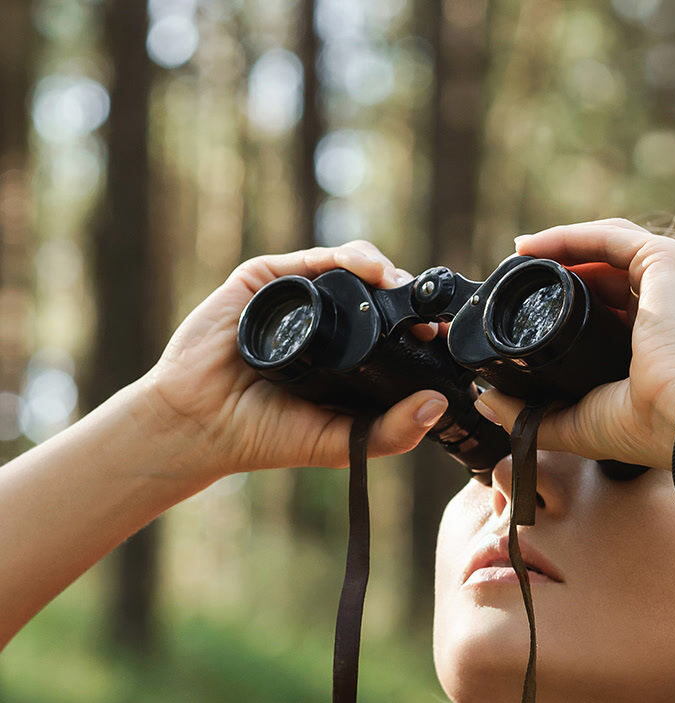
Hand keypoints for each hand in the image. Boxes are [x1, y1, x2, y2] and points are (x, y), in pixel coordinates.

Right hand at [141, 240, 447, 481]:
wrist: (200, 422)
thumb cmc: (263, 436)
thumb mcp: (339, 442)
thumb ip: (390, 433)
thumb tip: (439, 406)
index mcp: (345, 360)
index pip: (394, 334)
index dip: (423, 330)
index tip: (446, 338)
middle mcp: (325, 326)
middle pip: (379, 297)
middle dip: (410, 299)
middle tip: (432, 315)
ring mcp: (298, 300)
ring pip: (355, 271)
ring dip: (387, 274)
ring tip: (403, 290)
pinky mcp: (270, 278)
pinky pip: (319, 259)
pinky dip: (352, 259)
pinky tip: (373, 273)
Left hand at [474, 219, 674, 469]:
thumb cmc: (645, 428)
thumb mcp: (577, 422)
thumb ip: (532, 415)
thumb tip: (486, 401)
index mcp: (657, 339)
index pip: (607, 306)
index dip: (564, 302)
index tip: (522, 305)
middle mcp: (668, 303)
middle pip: (604, 273)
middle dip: (557, 271)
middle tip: (513, 278)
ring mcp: (672, 279)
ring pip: (606, 248)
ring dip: (559, 247)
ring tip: (517, 256)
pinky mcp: (668, 260)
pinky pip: (610, 236)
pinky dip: (569, 237)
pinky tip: (532, 247)